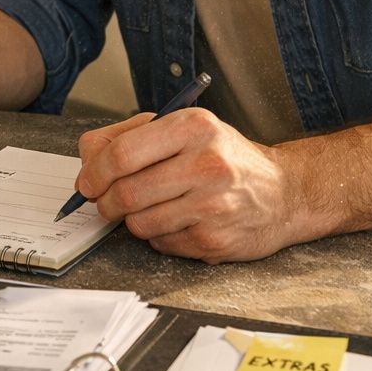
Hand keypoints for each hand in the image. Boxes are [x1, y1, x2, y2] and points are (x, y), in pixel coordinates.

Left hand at [75, 108, 305, 261]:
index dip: (95, 172)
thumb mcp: (185, 129)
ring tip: (151, 208)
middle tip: (106, 203)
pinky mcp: (215, 241)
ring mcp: (213, 205)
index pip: (122, 153)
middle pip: (126, 192)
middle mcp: (207, 163)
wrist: (284, 192)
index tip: (87, 183)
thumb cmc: (224, 158)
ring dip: (133, 221)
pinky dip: (159, 236)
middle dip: (106, 203)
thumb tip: (87, 161)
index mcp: (194, 127)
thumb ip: (131, 136)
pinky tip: (179, 221)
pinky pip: (161, 243)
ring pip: (139, 223)